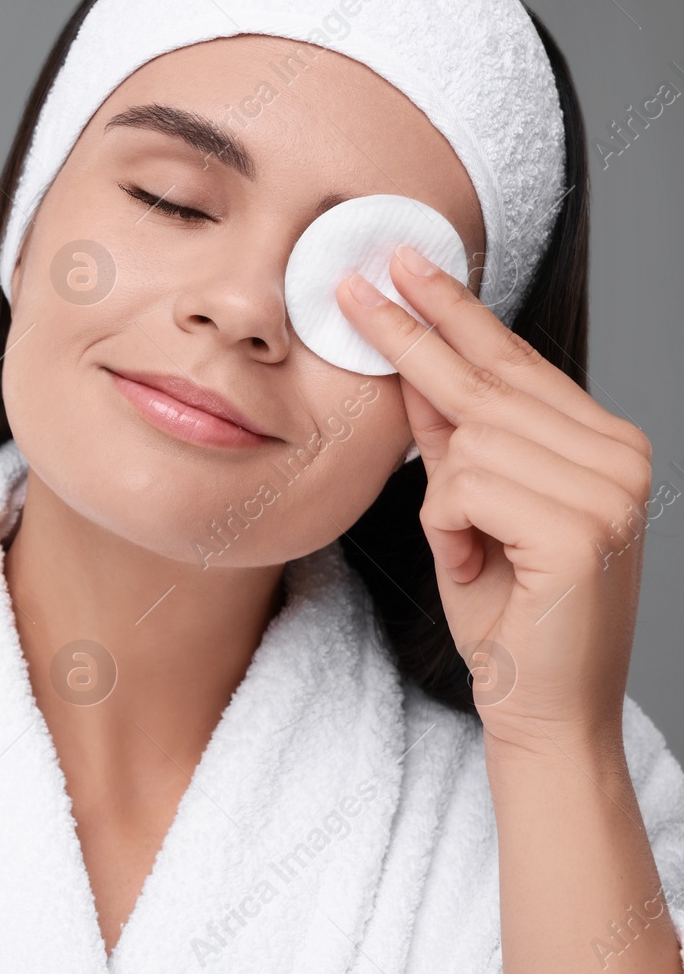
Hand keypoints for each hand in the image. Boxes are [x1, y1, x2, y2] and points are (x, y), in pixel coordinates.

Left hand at [335, 245, 653, 755]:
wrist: (540, 708)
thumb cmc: (508, 614)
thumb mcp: (468, 513)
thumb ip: (454, 443)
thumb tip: (415, 375)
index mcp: (602, 444)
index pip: (514, 362)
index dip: (454, 312)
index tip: (406, 265)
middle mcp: (620, 455)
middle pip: (486, 382)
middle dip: (410, 336)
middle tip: (353, 285)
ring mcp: (610, 489)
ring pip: (469, 438)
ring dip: (444, 502)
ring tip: (473, 552)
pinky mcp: (583, 527)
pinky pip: (467, 487)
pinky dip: (450, 529)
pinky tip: (479, 566)